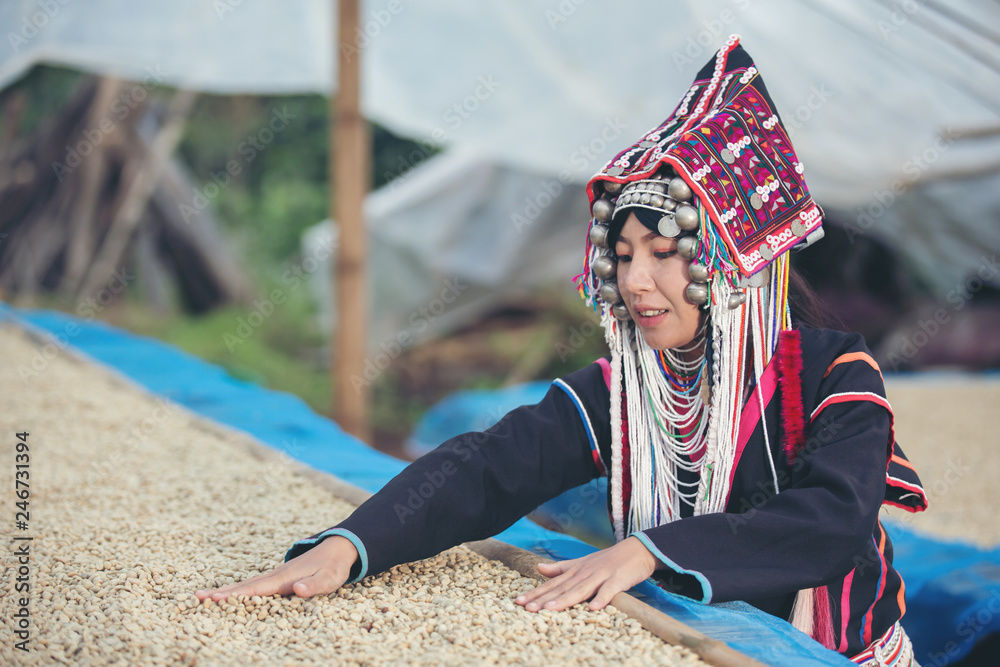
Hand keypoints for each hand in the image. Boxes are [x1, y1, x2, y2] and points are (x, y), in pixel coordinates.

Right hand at [195, 535, 357, 601]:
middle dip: (222, 592)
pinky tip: (228, 594)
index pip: (258, 589)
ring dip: (225, 590)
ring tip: (202, 596)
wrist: (338, 548)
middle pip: (245, 585)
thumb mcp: (330, 578)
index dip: (238, 595)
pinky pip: (253, 585)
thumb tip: (297, 589)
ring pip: (247, 584)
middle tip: (197, 598)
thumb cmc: (334, 567)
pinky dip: (237, 590)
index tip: (217, 599)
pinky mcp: (277, 577)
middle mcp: (276, 575)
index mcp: (286, 577)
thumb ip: (314, 585)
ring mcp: (275, 575)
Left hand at [515, 536, 656, 612]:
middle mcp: (585, 573)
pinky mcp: (618, 580)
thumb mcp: (582, 563)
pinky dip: (602, 599)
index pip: (552, 584)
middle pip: (562, 588)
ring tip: (550, 610)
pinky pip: (609, 591)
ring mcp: (601, 576)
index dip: (536, 593)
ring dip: (566, 600)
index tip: (519, 601)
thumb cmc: (607, 560)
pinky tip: (594, 608)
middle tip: (528, 609)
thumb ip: (560, 568)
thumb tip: (538, 568)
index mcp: (576, 571)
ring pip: (581, 590)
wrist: (636, 550)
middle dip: (544, 599)